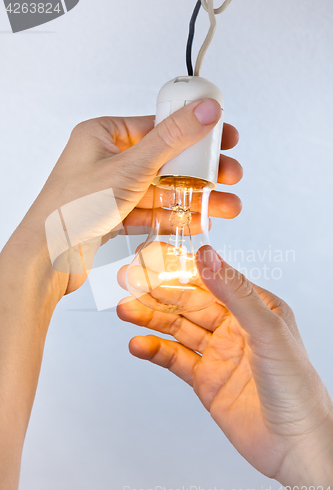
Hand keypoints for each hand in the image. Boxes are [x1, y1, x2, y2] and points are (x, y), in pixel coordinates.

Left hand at [22, 100, 241, 294]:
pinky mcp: (113, 215)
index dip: (196, 131)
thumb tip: (204, 111)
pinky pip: (150, 212)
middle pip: (165, 160)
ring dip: (194, 198)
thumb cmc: (73, 208)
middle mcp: (107, 160)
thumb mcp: (131, 166)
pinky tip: (198, 220)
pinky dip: (173, 216)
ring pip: (161, 190)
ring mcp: (111, 189)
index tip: (224, 136)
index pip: (159, 126)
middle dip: (201, 171)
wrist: (46, 258)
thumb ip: (172, 139)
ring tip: (225, 206)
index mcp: (104, 135)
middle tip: (230, 176)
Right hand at [117, 246, 332, 489]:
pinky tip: (139, 344)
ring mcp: (219, 353)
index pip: (210, 280)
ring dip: (151, 318)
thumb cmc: (295, 387)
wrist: (295, 446)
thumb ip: (234, 292)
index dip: (180, 269)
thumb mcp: (267, 330)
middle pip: (188, 304)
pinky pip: (175, 359)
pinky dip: (155, 351)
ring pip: (178, 329)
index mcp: (254, 308)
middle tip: (128, 281)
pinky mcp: (206, 379)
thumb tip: (207, 256)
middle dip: (157, 293)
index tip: (152, 258)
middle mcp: (235, 327)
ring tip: (125, 310)